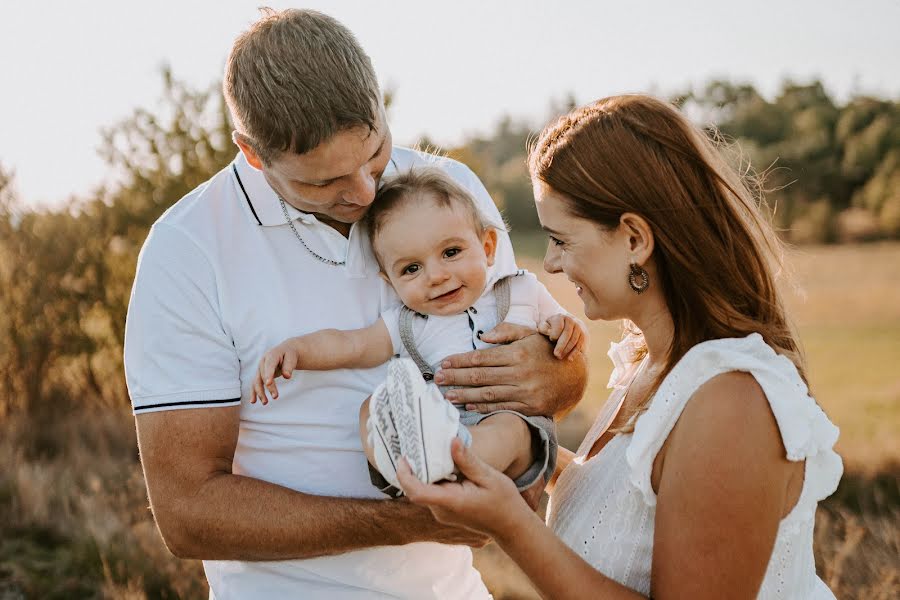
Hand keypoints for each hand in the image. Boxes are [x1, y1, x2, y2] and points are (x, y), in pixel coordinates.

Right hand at [251, 338, 302, 403]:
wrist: (285, 351)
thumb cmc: (289, 355)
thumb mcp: (292, 358)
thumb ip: (289, 366)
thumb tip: (287, 376)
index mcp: (271, 355)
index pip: (269, 365)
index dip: (268, 374)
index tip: (268, 383)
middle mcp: (263, 362)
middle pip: (263, 375)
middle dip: (269, 387)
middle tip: (276, 397)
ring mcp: (260, 368)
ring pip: (257, 381)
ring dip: (259, 392)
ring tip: (265, 403)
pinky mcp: (259, 374)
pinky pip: (255, 384)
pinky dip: (254, 392)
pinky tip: (253, 401)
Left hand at [398, 439, 531, 539]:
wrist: (510, 525)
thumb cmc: (503, 501)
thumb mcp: (489, 477)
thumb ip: (468, 461)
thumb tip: (452, 440)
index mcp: (452, 501)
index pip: (417, 492)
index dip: (405, 475)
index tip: (403, 457)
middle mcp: (442, 510)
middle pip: (417, 489)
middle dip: (412, 468)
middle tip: (412, 443)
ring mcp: (443, 512)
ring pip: (424, 490)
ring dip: (422, 472)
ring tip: (424, 448)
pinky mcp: (446, 510)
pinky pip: (433, 492)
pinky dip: (432, 477)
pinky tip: (438, 461)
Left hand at [435, 322, 587, 415]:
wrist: (576, 376)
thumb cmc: (548, 350)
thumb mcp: (531, 334)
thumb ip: (507, 332)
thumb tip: (482, 337)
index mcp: (517, 353)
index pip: (480, 358)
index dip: (459, 361)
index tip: (443, 362)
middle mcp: (519, 373)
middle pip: (479, 377)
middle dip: (455, 378)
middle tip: (437, 379)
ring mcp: (524, 392)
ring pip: (487, 394)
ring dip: (463, 395)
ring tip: (446, 395)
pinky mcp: (529, 407)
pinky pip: (501, 407)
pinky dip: (482, 407)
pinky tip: (467, 405)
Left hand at [538, 314, 587, 359]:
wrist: (565, 325)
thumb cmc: (551, 328)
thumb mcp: (545, 326)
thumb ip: (543, 328)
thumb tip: (548, 332)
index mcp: (560, 317)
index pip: (559, 326)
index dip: (555, 334)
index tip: (551, 340)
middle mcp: (571, 320)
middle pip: (567, 333)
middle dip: (561, 345)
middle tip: (556, 354)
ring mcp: (578, 327)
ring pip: (574, 339)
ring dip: (567, 349)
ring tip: (560, 357)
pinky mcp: (583, 334)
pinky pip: (580, 344)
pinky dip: (575, 352)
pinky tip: (569, 359)